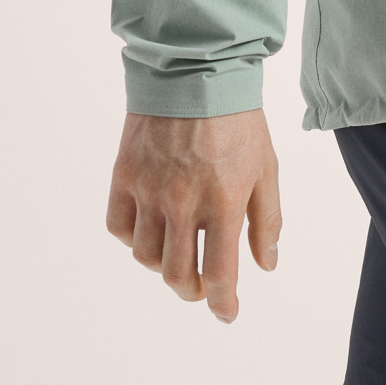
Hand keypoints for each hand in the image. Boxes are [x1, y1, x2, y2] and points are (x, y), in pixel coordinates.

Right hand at [105, 109, 280, 321]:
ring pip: (145, 257)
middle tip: (202, 287)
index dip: (224, 303)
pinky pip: (119, 228)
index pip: (220, 273)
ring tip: (179, 253)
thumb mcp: (266, 167)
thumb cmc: (237, 119)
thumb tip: (266, 265)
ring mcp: (148, 190)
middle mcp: (182, 203)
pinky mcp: (123, 176)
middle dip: (193, 291)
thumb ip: (266, 220)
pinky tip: (151, 228)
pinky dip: (133, 238)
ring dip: (163, 266)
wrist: (195, 70)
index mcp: (223, 202)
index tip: (227, 314)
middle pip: (177, 276)